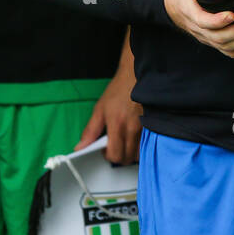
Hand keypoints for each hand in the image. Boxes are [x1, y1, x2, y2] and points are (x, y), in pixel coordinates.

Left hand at [76, 47, 142, 164]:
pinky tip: (135, 139)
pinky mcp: (153, 125)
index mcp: (117, 125)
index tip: (105, 151)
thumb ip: (90, 131)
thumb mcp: (99, 109)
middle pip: (127, 158)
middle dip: (119, 157)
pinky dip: (140, 147)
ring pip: (138, 154)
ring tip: (125, 142)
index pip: (114, 155)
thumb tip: (80, 147)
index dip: (108, 157)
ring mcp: (145, 128)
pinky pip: (147, 145)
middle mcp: (132, 128)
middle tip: (114, 147)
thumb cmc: (118, 91)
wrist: (135, 76)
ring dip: (130, 153)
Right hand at [164, 0, 233, 58]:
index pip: (202, 21)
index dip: (217, 21)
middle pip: (218, 37)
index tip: (231, 14)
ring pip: (225, 46)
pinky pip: (229, 52)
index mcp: (190, 12)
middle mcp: (198, 29)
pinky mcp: (214, 42)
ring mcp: (206, 37)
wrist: (174, 8)